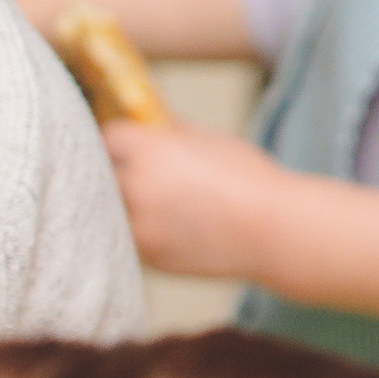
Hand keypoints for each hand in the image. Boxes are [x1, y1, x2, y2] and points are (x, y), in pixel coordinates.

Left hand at [101, 119, 284, 281]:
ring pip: (116, 211)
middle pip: (105, 174)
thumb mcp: (210, 139)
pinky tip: (173, 225)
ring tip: (159, 202)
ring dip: (129, 205)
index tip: (128, 145)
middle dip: (120, 172)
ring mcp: (140, 225)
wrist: (273, 230)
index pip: (110, 138)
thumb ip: (173, 130)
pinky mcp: (150, 256)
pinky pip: (134, 238)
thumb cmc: (249, 178)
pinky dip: (146, 231)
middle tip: (139, 173)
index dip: (121, 141)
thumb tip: (151, 122)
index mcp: (150, 150)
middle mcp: (137, 187)